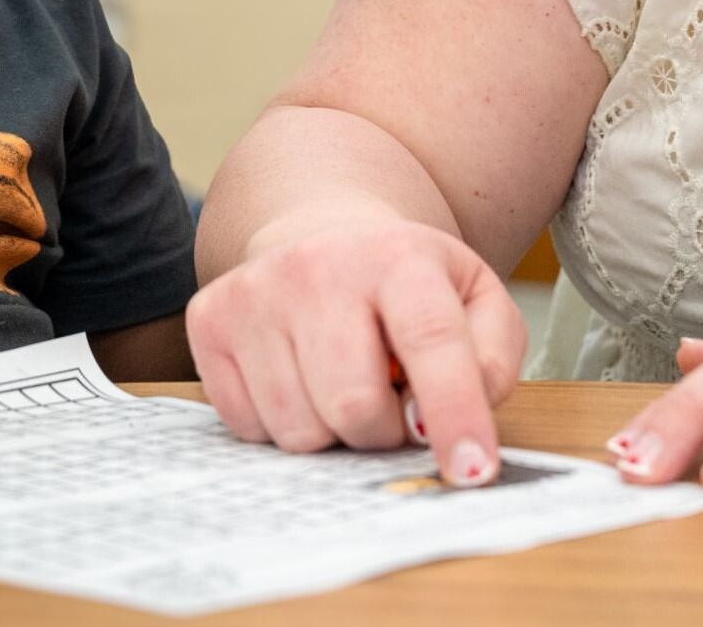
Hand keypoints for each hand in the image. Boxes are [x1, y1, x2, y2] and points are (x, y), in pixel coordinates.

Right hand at [187, 215, 528, 486]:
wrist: (324, 232)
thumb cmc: (406, 283)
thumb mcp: (474, 300)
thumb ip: (492, 358)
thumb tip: (455, 427)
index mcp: (397, 255)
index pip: (431, 338)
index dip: (455, 412)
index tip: (472, 471)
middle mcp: (318, 265)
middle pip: (353, 405)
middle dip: (382, 432)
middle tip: (391, 403)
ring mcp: (255, 290)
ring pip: (298, 429)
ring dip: (332, 432)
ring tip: (344, 382)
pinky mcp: (210, 318)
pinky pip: (248, 427)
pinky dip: (282, 424)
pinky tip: (300, 378)